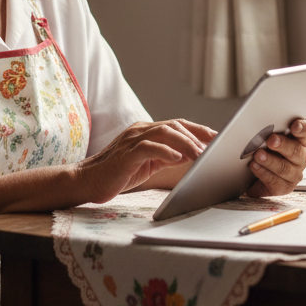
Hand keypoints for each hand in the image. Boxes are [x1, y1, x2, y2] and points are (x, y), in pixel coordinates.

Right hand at [76, 118, 216, 202]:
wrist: (87, 181)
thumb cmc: (118, 174)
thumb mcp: (148, 164)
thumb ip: (166, 156)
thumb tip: (191, 155)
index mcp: (145, 131)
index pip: (177, 124)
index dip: (198, 129)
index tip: (217, 137)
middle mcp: (140, 130)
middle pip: (174, 125)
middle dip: (196, 135)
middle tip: (214, 147)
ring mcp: (132, 139)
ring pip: (164, 132)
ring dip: (185, 143)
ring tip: (201, 154)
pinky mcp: (126, 153)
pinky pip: (149, 147)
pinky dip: (166, 152)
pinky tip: (179, 159)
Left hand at [245, 118, 305, 196]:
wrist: (254, 176)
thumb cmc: (264, 151)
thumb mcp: (267, 138)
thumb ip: (269, 132)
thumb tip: (258, 126)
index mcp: (300, 141)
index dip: (303, 128)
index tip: (295, 125)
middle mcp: (301, 158)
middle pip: (295, 150)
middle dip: (282, 145)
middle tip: (271, 140)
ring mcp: (295, 174)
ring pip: (284, 168)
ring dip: (270, 161)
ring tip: (258, 155)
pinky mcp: (285, 187)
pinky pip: (274, 181)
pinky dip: (263, 172)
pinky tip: (254, 166)